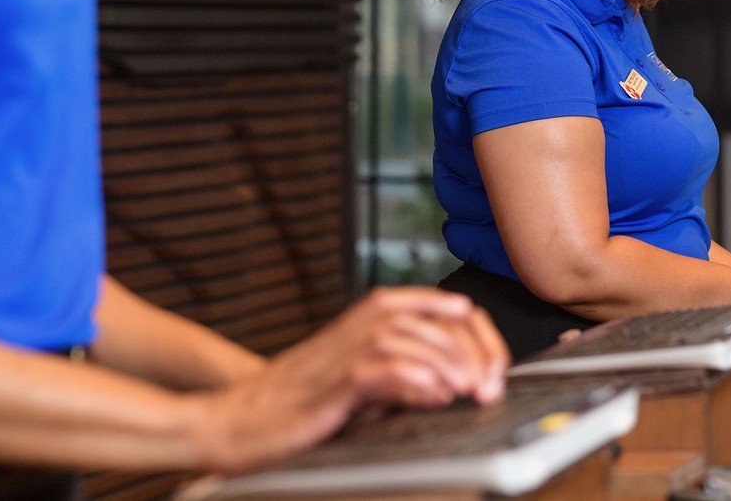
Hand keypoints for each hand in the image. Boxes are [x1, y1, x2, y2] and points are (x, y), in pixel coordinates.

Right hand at [199, 287, 508, 473]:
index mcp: (371, 319)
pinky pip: (380, 369)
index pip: (442, 307)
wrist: (234, 422)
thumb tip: (462, 380)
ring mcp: (342, 352)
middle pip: (433, 319)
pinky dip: (413, 379)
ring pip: (409, 337)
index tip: (496, 366)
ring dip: (446, 363)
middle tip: (488, 387)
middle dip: (472, 352)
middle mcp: (359, 326)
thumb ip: (405, 373)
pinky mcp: (329, 383)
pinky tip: (432, 396)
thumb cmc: (299, 406)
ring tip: (466, 391)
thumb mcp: (365, 385)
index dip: (478, 334)